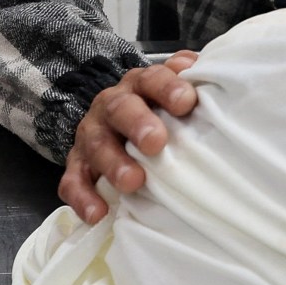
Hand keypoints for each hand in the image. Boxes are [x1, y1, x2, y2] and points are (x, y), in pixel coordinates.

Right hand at [59, 51, 198, 223]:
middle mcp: (112, 105)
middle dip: (137, 124)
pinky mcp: (77, 164)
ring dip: (113, 164)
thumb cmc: (160, 108)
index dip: (168, 88)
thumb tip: (211, 71)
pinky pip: (73, 180)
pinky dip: (83, 197)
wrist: (120, 119)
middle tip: (155, 142)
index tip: (186, 102)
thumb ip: (194, 78)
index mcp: (140, 84)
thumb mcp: (176, 90)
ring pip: (96, 145)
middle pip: (120, 109)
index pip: (152, 78)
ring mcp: (92, 135)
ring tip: (132, 182)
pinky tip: (98, 213)